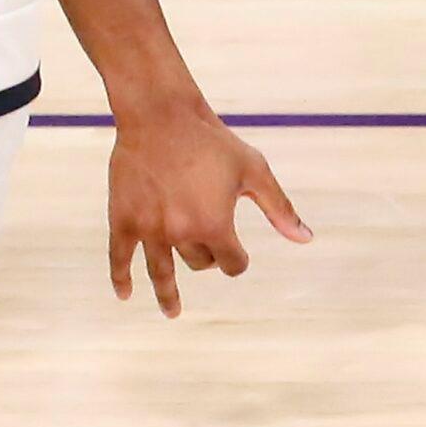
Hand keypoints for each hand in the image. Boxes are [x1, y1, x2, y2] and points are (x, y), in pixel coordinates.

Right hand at [106, 103, 310, 317]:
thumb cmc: (212, 141)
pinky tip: (125, 294)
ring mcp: (149, 229)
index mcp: (215, 225)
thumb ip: (279, 208)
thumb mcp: (254, 171)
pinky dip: (121, 278)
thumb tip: (306, 239)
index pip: (232, 264)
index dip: (238, 260)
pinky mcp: (122, 219)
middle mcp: (181, 234)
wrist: (161, 114)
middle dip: (206, 255)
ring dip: (168, 295)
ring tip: (172, 311)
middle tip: (205, 237)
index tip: (236, 253)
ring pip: (162, 272)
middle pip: (198, 263)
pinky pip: (119, 258)